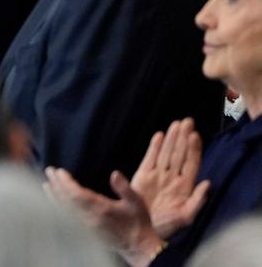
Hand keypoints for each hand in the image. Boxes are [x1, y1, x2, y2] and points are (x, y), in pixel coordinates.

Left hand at [45, 167, 164, 266]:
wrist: (138, 247)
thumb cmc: (138, 222)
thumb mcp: (136, 202)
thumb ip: (124, 188)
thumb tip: (114, 174)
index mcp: (101, 209)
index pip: (76, 194)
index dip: (65, 182)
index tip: (59, 171)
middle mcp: (90, 218)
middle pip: (66, 200)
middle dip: (56, 185)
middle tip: (49, 170)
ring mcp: (86, 227)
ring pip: (65, 210)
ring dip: (54, 196)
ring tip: (46, 184)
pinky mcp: (85, 232)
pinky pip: (67, 218)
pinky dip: (58, 208)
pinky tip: (54, 202)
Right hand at [129, 118, 208, 238]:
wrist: (145, 230)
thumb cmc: (168, 226)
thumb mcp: (187, 216)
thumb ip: (198, 200)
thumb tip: (208, 182)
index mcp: (184, 186)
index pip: (191, 163)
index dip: (193, 149)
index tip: (195, 135)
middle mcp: (172, 177)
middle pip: (179, 153)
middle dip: (183, 137)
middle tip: (187, 121)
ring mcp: (157, 175)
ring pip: (166, 153)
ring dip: (171, 138)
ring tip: (176, 124)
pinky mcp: (143, 176)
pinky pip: (149, 158)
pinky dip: (154, 147)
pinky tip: (159, 136)